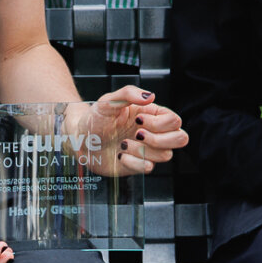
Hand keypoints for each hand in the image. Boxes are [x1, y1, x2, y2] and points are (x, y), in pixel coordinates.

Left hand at [68, 85, 189, 176]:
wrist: (80, 139)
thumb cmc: (95, 117)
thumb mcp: (108, 100)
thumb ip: (128, 93)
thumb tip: (150, 96)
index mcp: (151, 114)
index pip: (174, 120)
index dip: (160, 123)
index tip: (138, 120)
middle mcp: (154, 132)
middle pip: (181, 139)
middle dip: (160, 139)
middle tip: (138, 134)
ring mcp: (147, 150)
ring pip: (166, 155)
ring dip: (143, 150)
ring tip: (123, 144)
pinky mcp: (138, 165)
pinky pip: (148, 168)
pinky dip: (133, 162)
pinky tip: (120, 155)